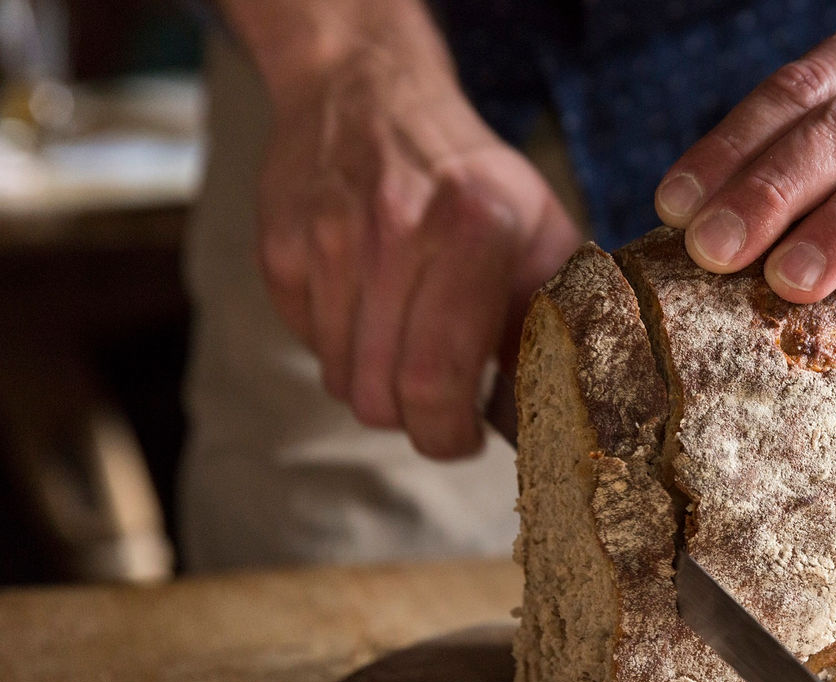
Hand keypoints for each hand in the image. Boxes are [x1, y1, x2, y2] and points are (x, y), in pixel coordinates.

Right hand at [256, 49, 580, 457]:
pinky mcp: (280, 245)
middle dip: (414, 423)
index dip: (449, 433)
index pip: (439, 379)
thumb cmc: (468, 174)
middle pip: (382, 394)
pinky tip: (368, 310)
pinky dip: (339, 348)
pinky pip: (307, 343)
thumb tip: (553, 407)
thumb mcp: (537, 230)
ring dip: (376, 387)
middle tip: (437, 409)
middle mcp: (397, 229)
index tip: (463, 437)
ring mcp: (328, 237)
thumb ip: (550, 317)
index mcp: (477, 227)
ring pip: (341, 379)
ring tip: (407, 350)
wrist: (368, 89)